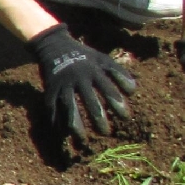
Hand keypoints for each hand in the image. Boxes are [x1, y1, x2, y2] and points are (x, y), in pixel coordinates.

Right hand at [29, 25, 136, 139]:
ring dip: (76, 124)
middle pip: (89, 101)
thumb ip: (119, 72)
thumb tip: (133, 91)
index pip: (108, 89)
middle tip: (105, 133)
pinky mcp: (50, 89)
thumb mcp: (102, 59)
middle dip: (98, 118)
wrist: (54, 45)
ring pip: (69, 107)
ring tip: (83, 139)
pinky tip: (63, 133)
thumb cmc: (83, 55)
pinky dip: (57, 120)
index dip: (117, 103)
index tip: (125, 118)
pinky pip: (53, 107)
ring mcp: (63, 84)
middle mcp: (78, 78)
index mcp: (93, 70)